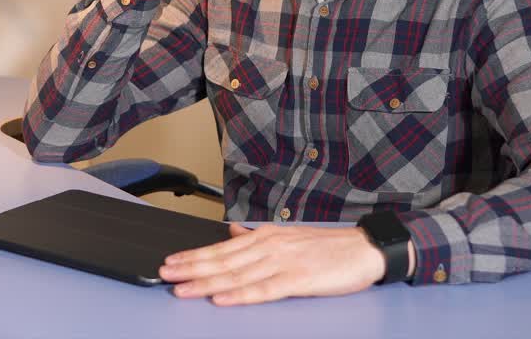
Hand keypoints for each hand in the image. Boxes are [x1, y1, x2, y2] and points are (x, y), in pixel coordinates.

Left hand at [159, 224, 391, 305]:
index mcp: (265, 236)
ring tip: (184, 288)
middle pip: (222, 260)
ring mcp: (282, 262)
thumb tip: (232, 232)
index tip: (172, 261)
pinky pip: (263, 289)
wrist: (364, 249)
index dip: (194, 255)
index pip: (221, 248)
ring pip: (236, 274)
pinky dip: (240, 294)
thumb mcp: (287, 236)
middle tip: (166, 273)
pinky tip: (222, 298)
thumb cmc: (328, 247)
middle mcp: (269, 246)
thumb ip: (257, 237)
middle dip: (191, 268)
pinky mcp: (298, 280)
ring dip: (206, 282)